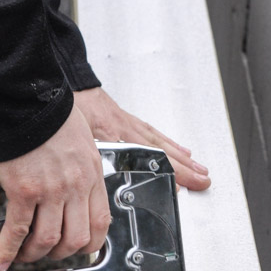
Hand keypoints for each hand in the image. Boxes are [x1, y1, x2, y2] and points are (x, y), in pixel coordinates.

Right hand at [0, 105, 109, 270]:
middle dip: (61, 253)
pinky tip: (1, 258)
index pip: (100, 223)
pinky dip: (8, 249)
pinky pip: (18, 229)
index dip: (90, 244)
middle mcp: (75, 186)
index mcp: (91, 174)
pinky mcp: (23, 190)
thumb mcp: (81, 141)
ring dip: (34, 254)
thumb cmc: (49, 113)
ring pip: (47, 239)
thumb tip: (71, 189)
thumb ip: (80, 168)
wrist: (24, 98)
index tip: (80, 248)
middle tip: (48, 253)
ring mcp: (51, 190)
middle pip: (76, 239)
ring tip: (24, 255)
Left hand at [74, 87, 210, 191]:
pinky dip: (170, 143)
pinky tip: (180, 150)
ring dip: (183, 158)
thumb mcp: (75, 140)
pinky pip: (154, 134)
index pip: (149, 158)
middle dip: (185, 169)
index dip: (167, 172)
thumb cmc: (69, 110)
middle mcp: (128, 130)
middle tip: (203, 180)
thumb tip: (95, 183)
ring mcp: (130, 125)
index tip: (180, 186)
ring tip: (199, 168)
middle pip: (163, 153)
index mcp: (116, 137)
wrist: (66, 84)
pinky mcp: (128, 120)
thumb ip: (88, 161)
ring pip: (162, 143)